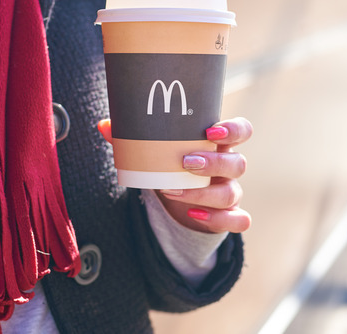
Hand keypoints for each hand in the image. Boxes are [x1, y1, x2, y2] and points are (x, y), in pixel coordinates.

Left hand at [97, 117, 252, 233]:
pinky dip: (219, 220)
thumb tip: (104, 125)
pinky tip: (194, 214)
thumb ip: (133, 138)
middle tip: (185, 162)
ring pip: (232, 194)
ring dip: (203, 193)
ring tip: (173, 190)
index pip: (242, 131)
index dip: (234, 129)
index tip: (211, 130)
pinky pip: (238, 221)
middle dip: (214, 163)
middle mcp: (229, 168)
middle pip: (238, 164)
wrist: (177, 202)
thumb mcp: (156, 153)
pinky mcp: (228, 216)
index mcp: (218, 145)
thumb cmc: (170, 167)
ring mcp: (230, 193)